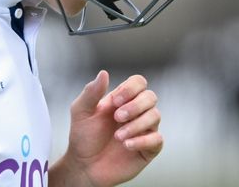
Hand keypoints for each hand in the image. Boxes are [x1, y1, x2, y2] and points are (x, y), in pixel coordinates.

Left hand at [51, 70, 162, 186]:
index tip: (115, 101)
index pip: (138, 82)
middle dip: (135, 106)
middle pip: (150, 97)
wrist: (84, 165)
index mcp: (122, 99)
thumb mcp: (81, 111)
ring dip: (136, 124)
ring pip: (155, 116)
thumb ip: (91, 92)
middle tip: (117, 117)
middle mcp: (136, 112)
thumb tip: (104, 73)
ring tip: (118, 136)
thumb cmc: (83, 137)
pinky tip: (126, 145)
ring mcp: (144, 129)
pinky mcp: (148, 148)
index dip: (131, 88)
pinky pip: (157, 139)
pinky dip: (142, 140)